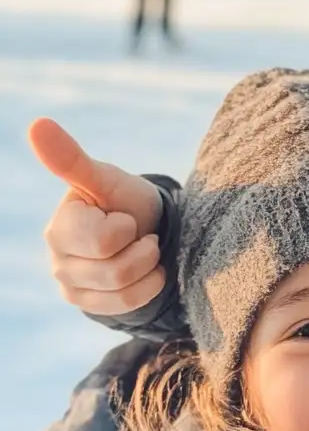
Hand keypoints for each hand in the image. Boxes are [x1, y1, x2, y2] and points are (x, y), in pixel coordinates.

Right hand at [31, 118, 166, 316]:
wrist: (145, 225)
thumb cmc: (123, 198)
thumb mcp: (105, 178)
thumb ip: (71, 159)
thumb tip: (36, 123)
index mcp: (60, 227)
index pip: (106, 241)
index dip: (127, 226)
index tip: (123, 215)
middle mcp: (58, 259)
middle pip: (116, 269)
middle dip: (142, 246)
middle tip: (138, 232)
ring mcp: (70, 285)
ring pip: (123, 288)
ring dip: (148, 265)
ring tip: (143, 248)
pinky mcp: (87, 304)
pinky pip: (126, 306)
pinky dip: (148, 286)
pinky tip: (148, 271)